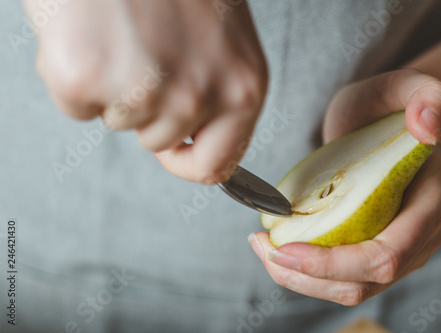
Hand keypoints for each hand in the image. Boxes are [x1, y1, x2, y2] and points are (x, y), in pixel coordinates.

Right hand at [25, 0, 267, 183]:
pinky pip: (76, 106)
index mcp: (242, 87)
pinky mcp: (85, 79)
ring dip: (112, 88)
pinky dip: (73, 76)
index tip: (172, 148)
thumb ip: (216, 89)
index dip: (187, 159)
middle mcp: (199, 96)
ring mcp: (142, 92)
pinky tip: (88, 34)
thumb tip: (192, 136)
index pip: (218, 165)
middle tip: (142, 48)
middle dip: (146, 107)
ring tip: (117, 32)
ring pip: (118, 123)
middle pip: (159, 141)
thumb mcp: (222, 36)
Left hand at [248, 69, 440, 304]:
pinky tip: (275, 247)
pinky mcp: (371, 251)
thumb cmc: (383, 105)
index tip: (285, 249)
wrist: (377, 122)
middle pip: (364, 282)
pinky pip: (339, 277)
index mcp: (430, 205)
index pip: (387, 255)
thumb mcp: (401, 87)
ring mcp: (397, 250)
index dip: (335, 263)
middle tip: (263, 248)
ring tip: (262, 248)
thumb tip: (429, 125)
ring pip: (349, 288)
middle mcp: (419, 237)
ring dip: (300, 279)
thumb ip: (425, 95)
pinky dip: (304, 272)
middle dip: (308, 276)